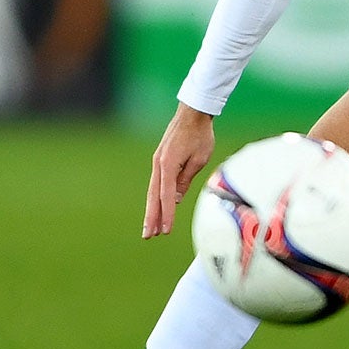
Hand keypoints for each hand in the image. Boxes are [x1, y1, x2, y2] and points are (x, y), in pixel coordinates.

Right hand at [144, 103, 216, 237]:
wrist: (193, 113)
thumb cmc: (200, 135)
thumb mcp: (199, 159)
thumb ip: (186, 180)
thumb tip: (176, 200)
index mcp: (168, 165)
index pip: (167, 196)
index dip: (167, 214)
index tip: (165, 231)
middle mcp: (159, 164)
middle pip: (154, 196)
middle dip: (151, 217)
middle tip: (148, 236)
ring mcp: (158, 161)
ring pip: (153, 190)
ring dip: (151, 209)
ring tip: (150, 228)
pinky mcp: (160, 159)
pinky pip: (157, 182)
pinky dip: (156, 197)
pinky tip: (157, 207)